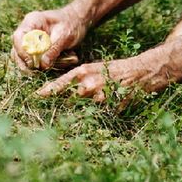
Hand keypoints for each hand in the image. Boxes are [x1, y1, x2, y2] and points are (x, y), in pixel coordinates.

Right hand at [11, 7, 88, 70]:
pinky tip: (54, 63)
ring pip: (22, 57)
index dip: (22, 52)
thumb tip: (42, 65)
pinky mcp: (34, 48)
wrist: (78, 21)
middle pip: (17, 49)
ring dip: (33, 65)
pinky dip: (41, 65)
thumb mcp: (65, 36)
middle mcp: (27, 30)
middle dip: (26, 62)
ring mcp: (29, 39)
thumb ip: (53, 49)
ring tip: (48, 68)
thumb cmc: (72, 24)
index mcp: (32, 21)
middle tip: (38, 71)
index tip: (32, 63)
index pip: (18, 37)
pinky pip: (32, 59)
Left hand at [37, 54, 167, 101]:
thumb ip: (82, 79)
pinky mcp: (111, 105)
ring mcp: (100, 95)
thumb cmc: (119, 69)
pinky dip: (105, 111)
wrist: (143, 70)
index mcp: (84, 71)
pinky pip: (102, 113)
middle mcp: (89, 83)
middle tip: (70, 108)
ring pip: (87, 108)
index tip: (37, 96)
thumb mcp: (98, 68)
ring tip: (101, 102)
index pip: (61, 83)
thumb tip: (69, 92)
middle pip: (71, 99)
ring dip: (91, 108)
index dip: (49, 90)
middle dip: (72, 104)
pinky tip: (114, 103)